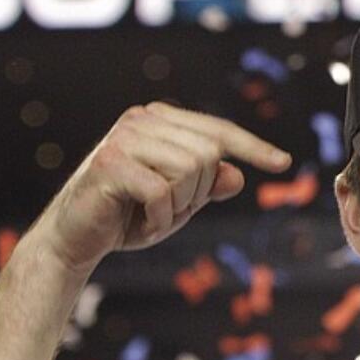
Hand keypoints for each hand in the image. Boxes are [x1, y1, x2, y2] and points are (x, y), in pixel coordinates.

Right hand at [31, 102, 291, 273]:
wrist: (75, 240)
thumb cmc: (128, 217)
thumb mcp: (180, 203)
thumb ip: (208, 187)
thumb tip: (237, 177)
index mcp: (161, 120)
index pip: (218, 131)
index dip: (253, 148)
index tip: (284, 163)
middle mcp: (142, 119)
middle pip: (209, 154)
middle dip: (198, 193)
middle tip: (168, 211)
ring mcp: (124, 138)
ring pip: (191, 170)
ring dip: (179, 207)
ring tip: (152, 216)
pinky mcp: (110, 163)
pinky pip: (163, 192)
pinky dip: (160, 219)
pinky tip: (140, 223)